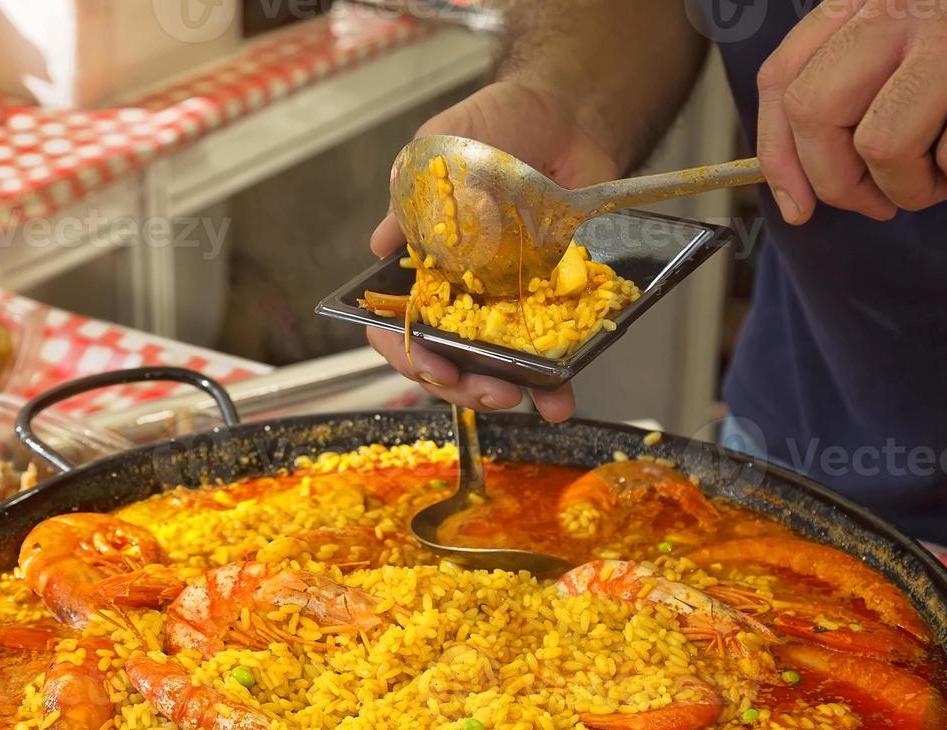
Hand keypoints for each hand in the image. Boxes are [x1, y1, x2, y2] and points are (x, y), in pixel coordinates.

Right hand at [367, 80, 620, 421]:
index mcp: (424, 267)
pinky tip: (561, 397)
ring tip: (520, 397)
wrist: (565, 113)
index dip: (405, 352)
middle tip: (483, 387)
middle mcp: (461, 296)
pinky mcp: (556, 304)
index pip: (398, 325)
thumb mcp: (437, 149)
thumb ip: (408, 197)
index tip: (428, 361)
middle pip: (446, 360)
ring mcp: (509, 304)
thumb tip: (381, 246)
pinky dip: (558, 382)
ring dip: (505, 393)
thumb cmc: (492, 128)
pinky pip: (553, 354)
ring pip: (497, 368)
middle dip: (459, 385)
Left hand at [755, 0, 946, 222]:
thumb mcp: (922, 32)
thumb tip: (807, 172)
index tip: (797, 203)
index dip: (779, 155)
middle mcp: (907, 2)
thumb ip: (864, 77)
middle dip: (837, 182)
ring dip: (912, 187)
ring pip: (883, 144)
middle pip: (817, 113)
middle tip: (877, 200)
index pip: (785, 77)